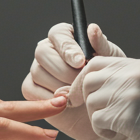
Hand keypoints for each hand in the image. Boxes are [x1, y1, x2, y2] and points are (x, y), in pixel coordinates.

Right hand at [22, 22, 139, 139]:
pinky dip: (49, 98)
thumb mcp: (108, 61)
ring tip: (78, 94)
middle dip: (63, 69)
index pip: (58, 34)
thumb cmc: (103, 81)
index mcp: (66, 38)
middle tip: (80, 82)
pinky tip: (66, 102)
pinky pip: (31, 89)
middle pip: (42, 52)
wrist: (98, 110)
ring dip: (59, 85)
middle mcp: (48, 50)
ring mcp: (37, 69)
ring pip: (38, 72)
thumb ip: (101, 45)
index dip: (67, 47)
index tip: (80, 62)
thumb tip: (92, 28)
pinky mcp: (31, 88)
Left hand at [70, 56, 139, 139]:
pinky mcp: (128, 116)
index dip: (83, 78)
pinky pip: (97, 121)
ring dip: (97, 117)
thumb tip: (96, 82)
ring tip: (115, 126)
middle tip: (96, 114)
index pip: (96, 62)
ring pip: (91, 102)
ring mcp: (130, 94)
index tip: (80, 93)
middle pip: (88, 80)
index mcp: (139, 65)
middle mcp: (133, 75)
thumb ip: (128, 79)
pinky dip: (102, 131)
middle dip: (85, 98)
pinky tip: (118, 134)